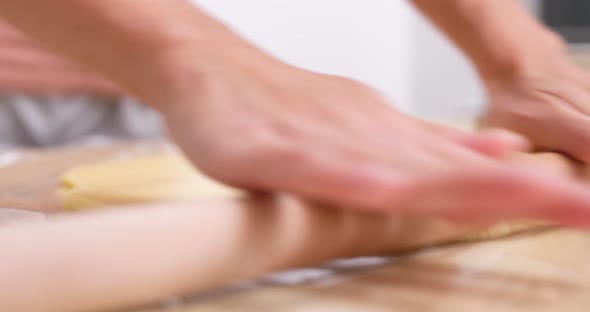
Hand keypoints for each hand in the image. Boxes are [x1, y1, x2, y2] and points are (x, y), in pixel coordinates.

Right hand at [160, 54, 589, 225]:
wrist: (215, 71)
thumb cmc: (287, 107)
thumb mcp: (369, 125)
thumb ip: (428, 147)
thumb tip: (497, 157)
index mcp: (390, 138)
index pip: (468, 172)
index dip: (528, 192)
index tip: (582, 206)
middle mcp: (370, 138)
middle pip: (452, 173)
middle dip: (524, 194)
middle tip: (585, 208)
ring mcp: (325, 143)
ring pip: (400, 169)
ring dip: (466, 186)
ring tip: (533, 198)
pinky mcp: (274, 152)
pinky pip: (318, 168)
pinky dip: (356, 178)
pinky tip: (387, 188)